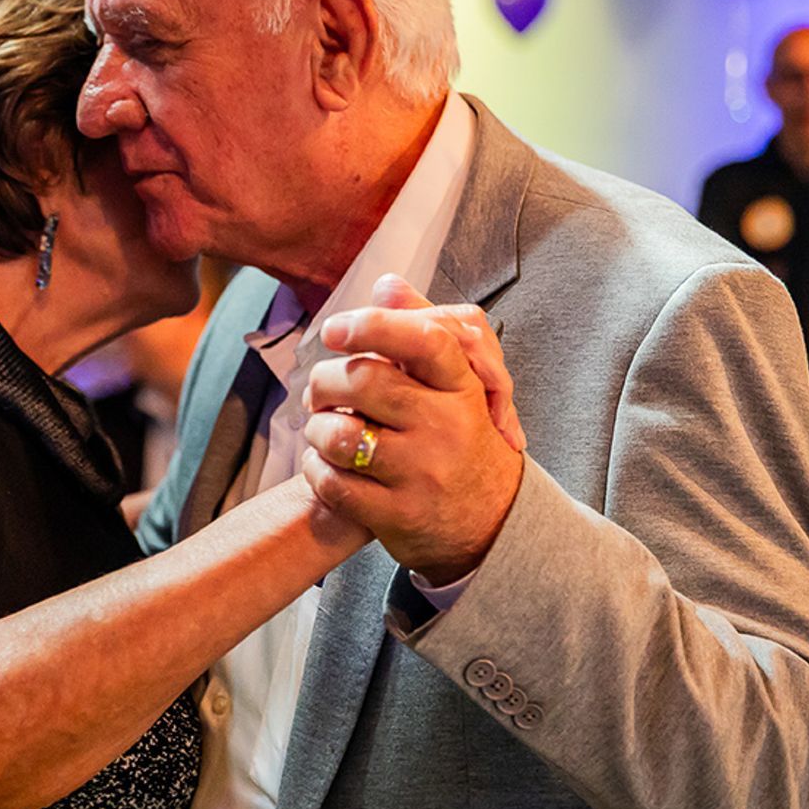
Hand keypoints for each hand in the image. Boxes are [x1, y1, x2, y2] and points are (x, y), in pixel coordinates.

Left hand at [301, 277, 526, 583]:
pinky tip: (323, 463)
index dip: (372, 326)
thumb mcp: (457, 384)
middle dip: (324, 380)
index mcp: (463, 387)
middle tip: (318, 390)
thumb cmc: (461, 439)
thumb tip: (386, 284)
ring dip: (316, 428)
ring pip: (341, 436)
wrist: (492, 523)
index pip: (423, 340)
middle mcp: (447, 428)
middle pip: (366, 381)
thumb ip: (420, 330)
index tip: (334, 330)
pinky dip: (316, 470)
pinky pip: (334, 484)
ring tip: (320, 428)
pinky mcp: (398, 516)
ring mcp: (423, 475)